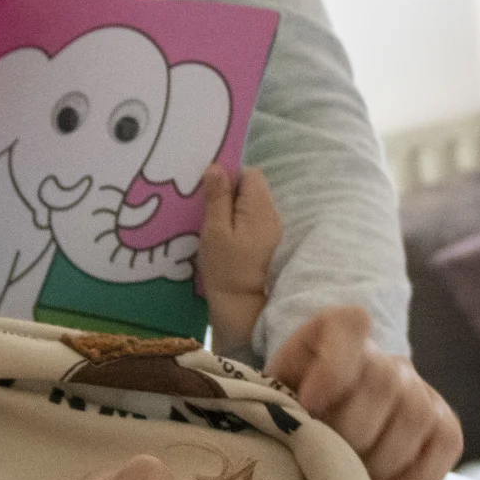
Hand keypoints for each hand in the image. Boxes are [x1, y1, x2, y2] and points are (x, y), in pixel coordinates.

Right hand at [192, 164, 282, 309]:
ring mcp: (273, 232)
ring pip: (251, 208)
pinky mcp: (269, 247)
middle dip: (229, 195)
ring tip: (212, 227)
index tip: (209, 192)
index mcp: (260, 208)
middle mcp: (272, 216)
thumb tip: (216, 167)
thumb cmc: (227, 270)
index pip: (250, 174)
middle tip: (206, 211)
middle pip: (252, 190)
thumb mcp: (215, 232)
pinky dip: (238, 226)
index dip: (229, 177)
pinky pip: (252, 224)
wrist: (244, 311)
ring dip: (232, 212)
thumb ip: (217, 198)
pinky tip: (223, 241)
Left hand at [270, 305, 463, 479]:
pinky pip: (448, 440)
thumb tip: (300, 420)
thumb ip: (279, 395)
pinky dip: (422, 472)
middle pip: (386, 382)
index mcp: (337, 333)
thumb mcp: (271, 392)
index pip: (351, 325)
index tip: (309, 405)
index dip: (334, 367)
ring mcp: (417, 387)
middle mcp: (383, 356)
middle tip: (330, 459)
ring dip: (384, 458)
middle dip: (354, 432)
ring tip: (357, 478)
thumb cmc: (289, 409)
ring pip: (417, 414)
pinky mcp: (439, 420)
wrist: (319, 423)